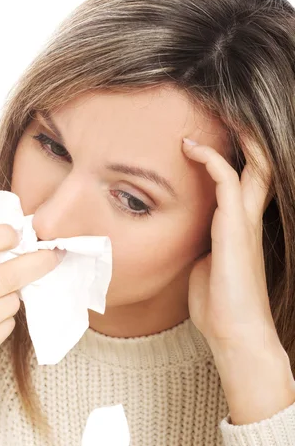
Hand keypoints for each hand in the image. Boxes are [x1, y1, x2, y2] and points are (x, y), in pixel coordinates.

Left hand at [182, 136, 294, 422]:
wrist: (235, 333)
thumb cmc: (219, 306)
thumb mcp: (204, 268)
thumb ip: (200, 247)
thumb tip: (185, 240)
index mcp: (242, 228)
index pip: (247, 182)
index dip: (234, 156)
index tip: (205, 139)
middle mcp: (250, 219)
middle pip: (261, 165)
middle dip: (246, 137)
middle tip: (224, 112)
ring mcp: (246, 221)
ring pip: (254, 164)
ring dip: (235, 138)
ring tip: (213, 114)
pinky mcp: (236, 226)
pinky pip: (228, 180)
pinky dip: (210, 159)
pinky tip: (190, 147)